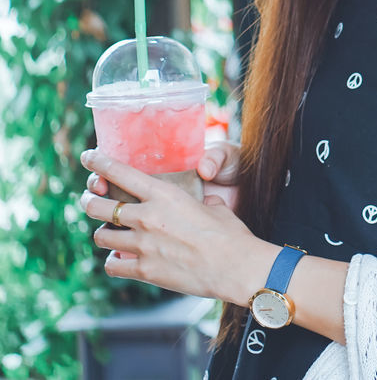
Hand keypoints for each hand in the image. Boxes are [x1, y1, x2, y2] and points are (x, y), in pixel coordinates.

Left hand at [78, 149, 273, 305]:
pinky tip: (121, 259)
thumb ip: (202, 203)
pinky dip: (114, 261)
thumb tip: (206, 204)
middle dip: (90, 202)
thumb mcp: (216, 208)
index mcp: (165, 195)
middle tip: (91, 202)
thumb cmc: (231, 235)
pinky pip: (112, 265)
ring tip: (109, 234)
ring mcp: (142, 245)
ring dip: (103, 233)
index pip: (120, 173)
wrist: (236, 267)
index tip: (89, 157)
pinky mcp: (144, 270)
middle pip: (98, 206)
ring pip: (101, 236)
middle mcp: (147, 217)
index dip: (99, 163)